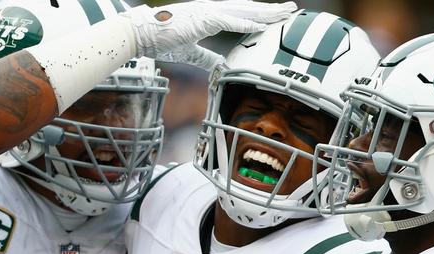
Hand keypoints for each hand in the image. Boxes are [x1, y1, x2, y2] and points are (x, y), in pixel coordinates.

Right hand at [125, 0, 295, 69]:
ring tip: (285, 12)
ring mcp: (208, 11)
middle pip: (249, 8)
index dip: (261, 15)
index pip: (242, 14)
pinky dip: (246, 23)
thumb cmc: (161, 40)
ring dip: (265, 12)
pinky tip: (261, 25)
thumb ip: (207, 56)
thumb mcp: (190, 51)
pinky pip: (228, 21)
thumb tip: (220, 64)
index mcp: (210, 14)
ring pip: (244, 11)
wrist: (141, 33)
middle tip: (293, 8)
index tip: (279, 16)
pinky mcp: (202, 19)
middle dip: (272, 9)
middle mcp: (212, 9)